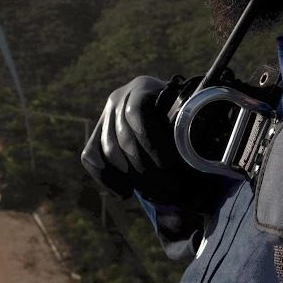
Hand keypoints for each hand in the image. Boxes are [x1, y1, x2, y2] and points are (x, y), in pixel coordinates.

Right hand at [81, 75, 185, 199]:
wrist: (168, 113)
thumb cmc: (185, 116)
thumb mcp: (189, 113)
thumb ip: (187, 126)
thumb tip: (191, 153)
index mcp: (143, 87)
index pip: (137, 112)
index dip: (152, 142)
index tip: (171, 167)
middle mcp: (118, 98)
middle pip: (123, 137)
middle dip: (147, 170)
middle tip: (172, 190)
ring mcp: (105, 117)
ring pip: (108, 151)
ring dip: (133, 179)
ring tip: (159, 195)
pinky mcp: (96, 134)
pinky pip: (91, 157)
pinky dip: (108, 179)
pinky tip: (126, 193)